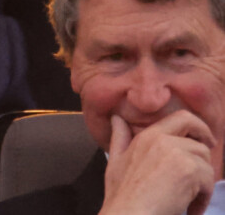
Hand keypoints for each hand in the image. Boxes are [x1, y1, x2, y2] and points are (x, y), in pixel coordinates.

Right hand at [99, 111, 215, 214]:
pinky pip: (208, 180)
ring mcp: (176, 152)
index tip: (202, 139)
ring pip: (205, 159)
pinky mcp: (188, 170)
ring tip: (192, 199)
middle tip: (206, 159)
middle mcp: (162, 139)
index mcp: (147, 136)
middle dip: (206, 142)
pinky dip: (204, 198)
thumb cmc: (122, 193)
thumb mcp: (115, 160)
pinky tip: (192, 210)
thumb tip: (116, 118)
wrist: (128, 214)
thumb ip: (119, 137)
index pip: (180, 117)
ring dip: (203, 180)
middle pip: (195, 130)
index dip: (196, 125)